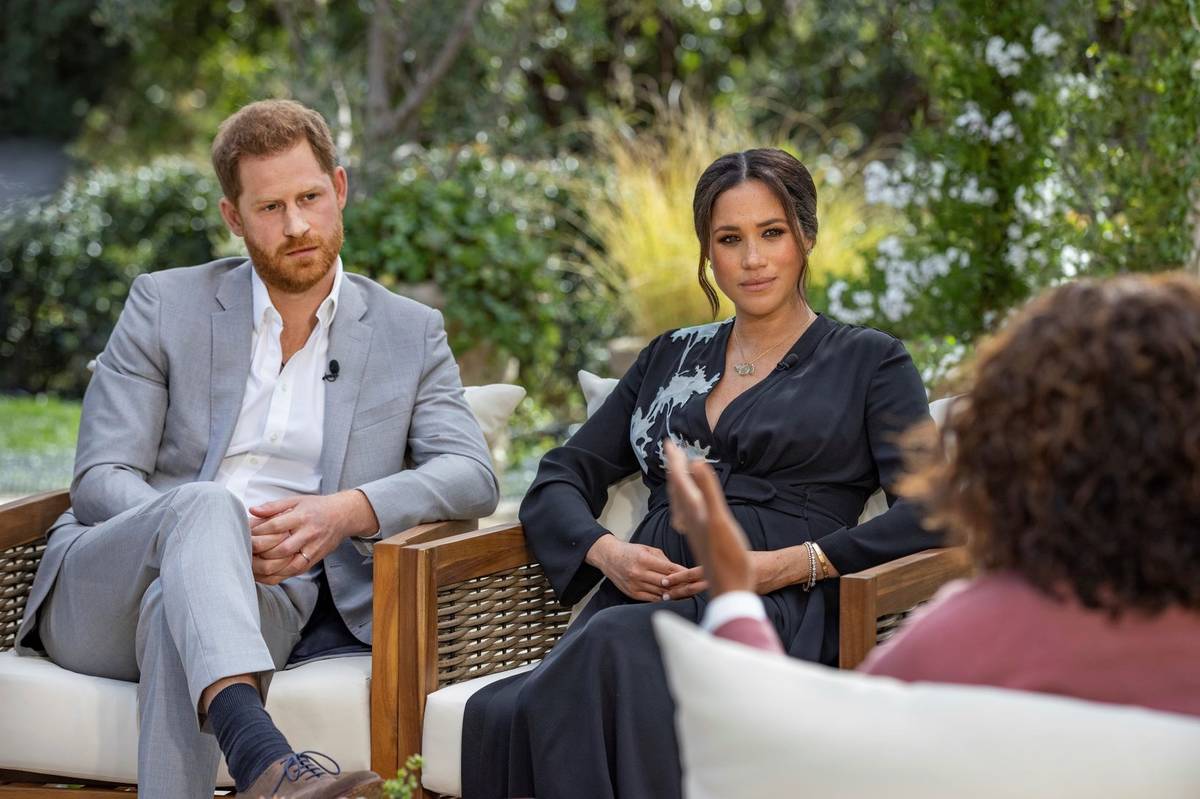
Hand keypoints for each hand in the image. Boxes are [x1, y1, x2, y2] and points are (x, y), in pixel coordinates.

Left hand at [249, 490, 377, 584]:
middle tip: (243, 553)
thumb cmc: (316, 507)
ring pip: (288, 565)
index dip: (258, 532)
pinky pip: (294, 572)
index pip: (276, 526)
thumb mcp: (296, 500)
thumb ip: (273, 506)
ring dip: (267, 569)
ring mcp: (312, 549)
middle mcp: (308, 534)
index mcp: (302, 517)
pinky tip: (264, 575)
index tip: (245, 534)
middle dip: (259, 553)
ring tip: (250, 567)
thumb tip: (252, 511)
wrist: (343, 516)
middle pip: (281, 549)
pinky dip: (278, 576)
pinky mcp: (314, 559)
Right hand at [585, 534, 687, 602]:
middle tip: (695, 587)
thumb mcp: (648, 549)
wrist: (609, 557)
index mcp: (644, 559)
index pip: (669, 569)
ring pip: (660, 592)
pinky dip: (663, 598)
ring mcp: (635, 584)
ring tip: (686, 593)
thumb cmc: (631, 552)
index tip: (694, 576)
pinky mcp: (632, 593)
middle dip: (681, 585)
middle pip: (666, 583)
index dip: (683, 574)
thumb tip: (681, 571)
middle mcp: (638, 573)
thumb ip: (664, 561)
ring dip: (674, 594)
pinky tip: (670, 597)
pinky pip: (652, 599)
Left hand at [664, 440, 754, 596]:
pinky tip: (689, 508)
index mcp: (694, 511)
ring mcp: (695, 530)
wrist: (730, 589)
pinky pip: (688, 515)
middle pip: (677, 489)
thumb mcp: (719, 520)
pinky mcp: (701, 538)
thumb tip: (695, 462)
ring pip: (681, 503)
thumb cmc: (728, 557)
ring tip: (677, 473)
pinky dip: (686, 503)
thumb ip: (708, 491)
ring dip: (679, 484)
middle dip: (674, 468)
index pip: (680, 480)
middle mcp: (691, 520)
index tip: (669, 441)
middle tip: (671, 450)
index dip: (675, 460)